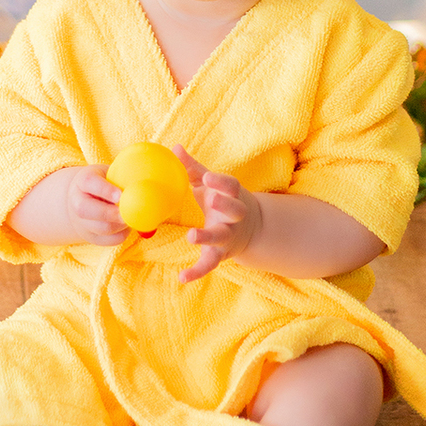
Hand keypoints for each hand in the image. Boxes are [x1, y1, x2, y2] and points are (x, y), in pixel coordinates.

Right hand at [64, 165, 126, 245]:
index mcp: (82, 181)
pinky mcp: (92, 237)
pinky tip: (128, 224)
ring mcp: (82, 222)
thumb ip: (122, 176)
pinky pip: (110, 240)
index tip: (120, 194)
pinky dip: (123, 234)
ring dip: (121, 225)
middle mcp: (77, 202)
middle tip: (130, 213)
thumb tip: (141, 181)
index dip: (105, 190)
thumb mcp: (110, 173)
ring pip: (101, 229)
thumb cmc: (105, 182)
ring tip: (133, 216)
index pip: (89, 182)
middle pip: (87, 210)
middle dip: (111, 213)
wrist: (85, 199)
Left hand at [174, 145, 260, 281]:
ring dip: (208, 237)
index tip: (208, 178)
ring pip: (221, 238)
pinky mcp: (220, 255)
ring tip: (191, 236)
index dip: (221, 182)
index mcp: (232, 196)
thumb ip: (192, 168)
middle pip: (234, 211)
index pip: (231, 186)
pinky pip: (209, 264)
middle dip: (225, 205)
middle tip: (212, 199)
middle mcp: (234, 217)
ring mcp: (228, 237)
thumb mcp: (211, 185)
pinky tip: (182, 278)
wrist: (251, 229)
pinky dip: (197, 272)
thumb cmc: (223, 199)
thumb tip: (174, 147)